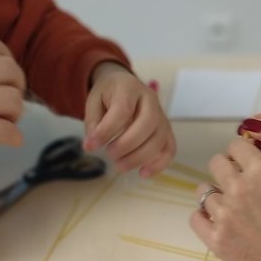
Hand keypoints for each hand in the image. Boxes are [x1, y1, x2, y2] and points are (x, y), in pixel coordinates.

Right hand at [0, 35, 25, 178]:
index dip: (8, 61)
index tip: (4, 79)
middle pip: (10, 69)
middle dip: (18, 87)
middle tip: (8, 103)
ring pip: (14, 99)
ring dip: (16, 113)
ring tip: (3, 121)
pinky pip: (9, 131)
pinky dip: (14, 137)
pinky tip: (8, 140)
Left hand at [83, 62, 174, 176]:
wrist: (125, 86)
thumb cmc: (108, 96)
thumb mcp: (94, 102)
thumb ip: (93, 122)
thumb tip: (91, 146)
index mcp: (130, 88)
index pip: (122, 110)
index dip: (107, 131)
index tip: (91, 146)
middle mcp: (151, 100)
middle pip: (147, 124)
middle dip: (126, 145)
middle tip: (109, 155)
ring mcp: (162, 116)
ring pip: (159, 139)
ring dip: (139, 158)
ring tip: (120, 166)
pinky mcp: (166, 131)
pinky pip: (169, 149)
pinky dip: (158, 165)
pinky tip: (142, 173)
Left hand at [189, 137, 260, 260]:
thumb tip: (246, 166)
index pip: (236, 145)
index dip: (238, 154)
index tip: (241, 164)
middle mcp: (239, 187)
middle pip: (215, 162)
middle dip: (223, 171)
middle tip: (232, 186)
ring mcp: (223, 213)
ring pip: (203, 191)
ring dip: (213, 197)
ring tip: (226, 210)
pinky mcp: (214, 236)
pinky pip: (195, 217)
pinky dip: (202, 218)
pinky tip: (214, 223)